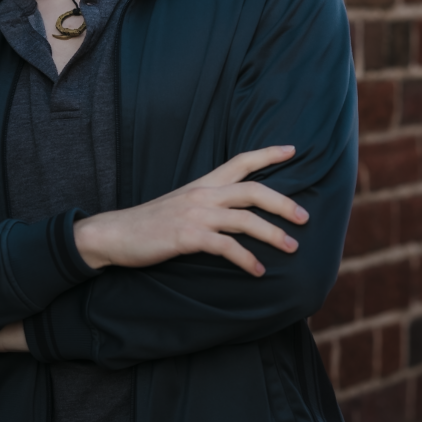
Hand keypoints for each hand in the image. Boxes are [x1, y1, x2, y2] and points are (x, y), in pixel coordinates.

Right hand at [72, 145, 306, 277]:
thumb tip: (235, 214)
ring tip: (292, 247)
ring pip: (245, 219)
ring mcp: (195, 215)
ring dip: (273, 234)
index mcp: (203, 184)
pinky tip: (258, 271)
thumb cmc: (150, 223)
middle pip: (253, 190)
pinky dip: (246, 259)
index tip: (293, 150)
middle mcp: (203, 194)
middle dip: (283, 202)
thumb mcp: (182, 204)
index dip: (268, 154)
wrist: (116, 233)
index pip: (241, 162)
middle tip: (305, 217)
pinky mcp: (187, 237)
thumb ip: (208, 204)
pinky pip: (226, 247)